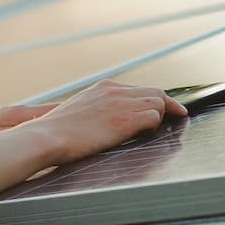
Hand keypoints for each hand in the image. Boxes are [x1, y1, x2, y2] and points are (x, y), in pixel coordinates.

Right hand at [31, 80, 186, 162]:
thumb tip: (109, 120)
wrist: (46, 137)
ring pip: (158, 103)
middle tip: (178, 116)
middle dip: (168, 105)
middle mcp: (114, 91)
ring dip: (159, 118)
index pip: (139, 89)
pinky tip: (144, 135)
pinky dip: (154, 127)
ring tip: (155, 130)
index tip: (165, 107)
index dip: (155, 99)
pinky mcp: (125, 119)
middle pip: (155, 92)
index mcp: (103, 87)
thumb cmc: (56, 132)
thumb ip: (98, 110)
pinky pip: (154, 118)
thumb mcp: (79, 112)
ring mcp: (121, 104)